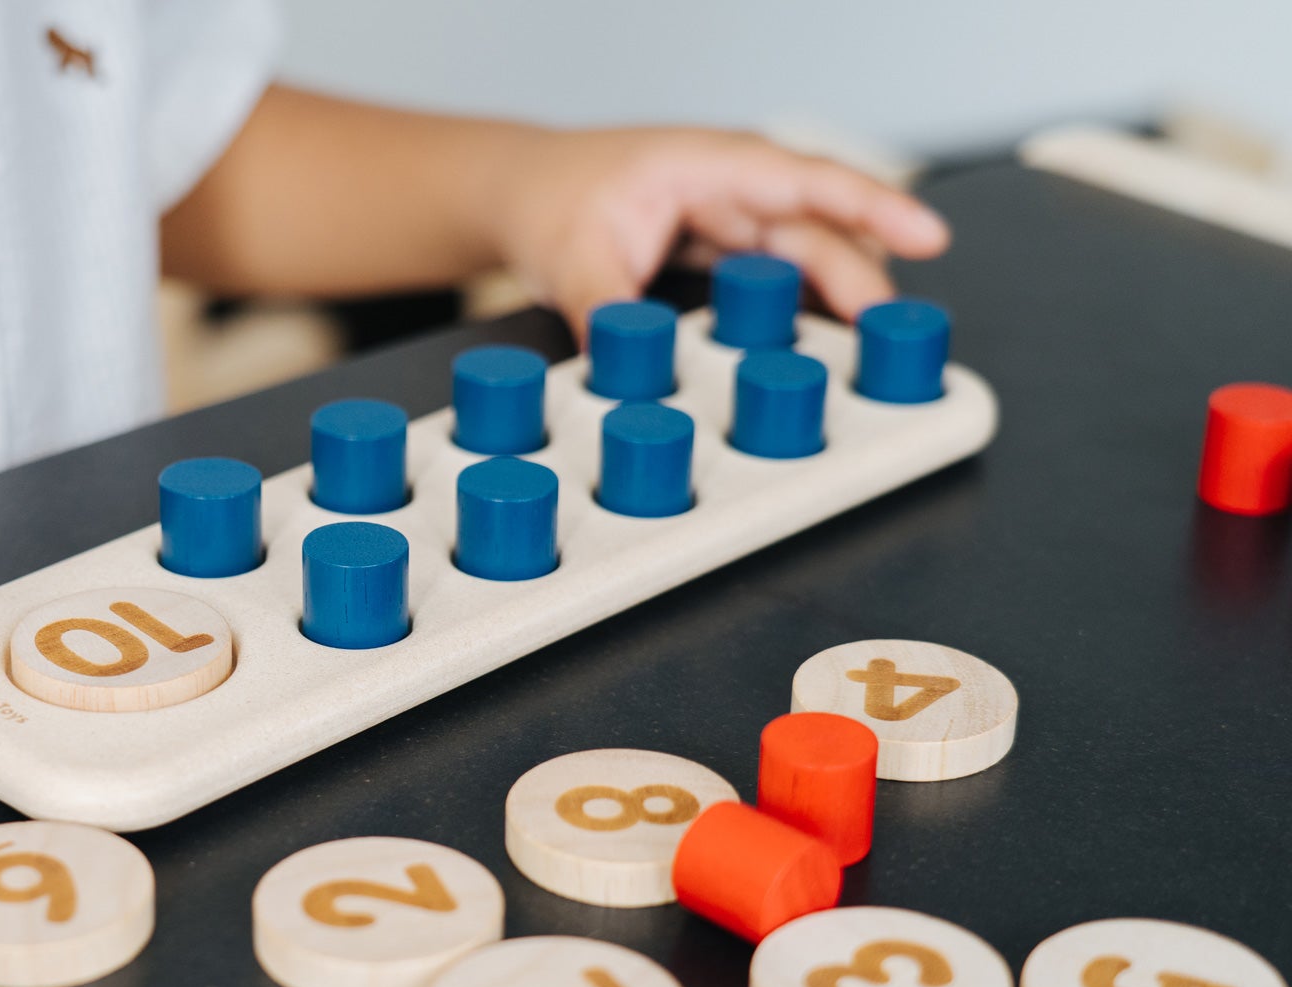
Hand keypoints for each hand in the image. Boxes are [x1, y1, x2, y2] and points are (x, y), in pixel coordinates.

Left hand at [488, 127, 950, 336]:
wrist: (517, 198)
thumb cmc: (548, 198)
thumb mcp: (569, 257)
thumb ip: (605, 312)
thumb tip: (631, 366)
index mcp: (705, 163)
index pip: (805, 179)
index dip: (872, 206)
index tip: (925, 235)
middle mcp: (730, 186)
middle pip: (816, 230)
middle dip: (862, 279)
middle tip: (894, 337)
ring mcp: (730, 220)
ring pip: (803, 260)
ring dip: (836, 302)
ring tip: (871, 355)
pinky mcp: (722, 254)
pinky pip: (777, 282)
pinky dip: (801, 314)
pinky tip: (820, 352)